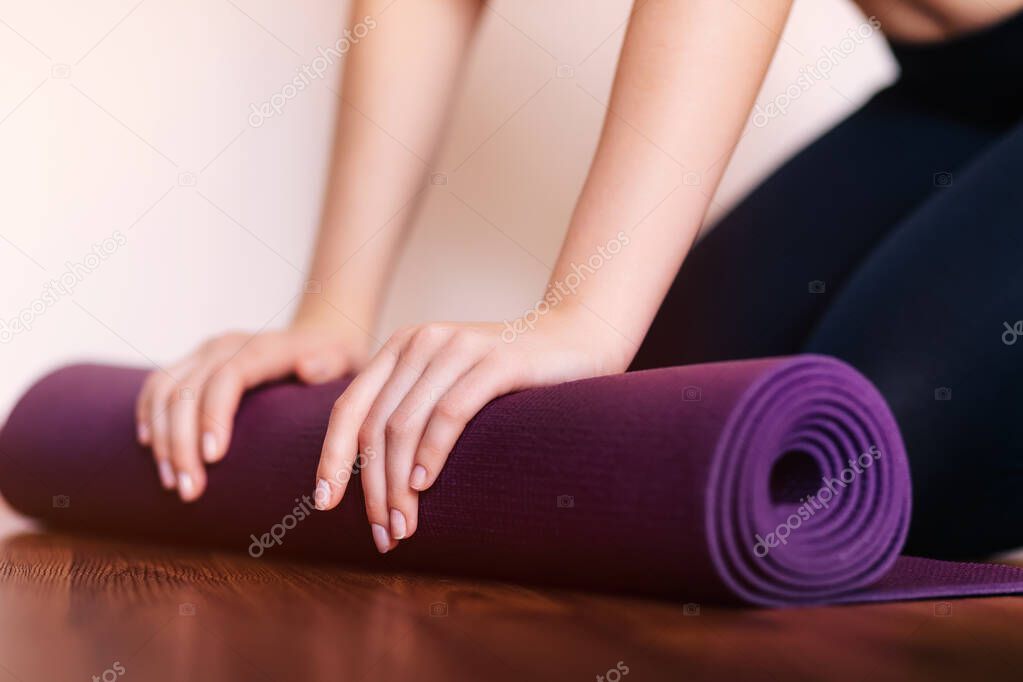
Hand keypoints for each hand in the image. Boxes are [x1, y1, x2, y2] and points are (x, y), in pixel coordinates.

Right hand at [136, 325, 367, 501]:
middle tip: (190, 491)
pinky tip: (150, 446)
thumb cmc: (338, 358)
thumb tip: (309, 367)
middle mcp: (226, 345)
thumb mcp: (347, 360)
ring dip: (162, 438)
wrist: (321, 333)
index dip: (214, 415)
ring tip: (172, 482)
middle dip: (181, 444)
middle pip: (187, 390)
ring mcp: (205, 352)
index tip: (212, 457)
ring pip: (164, 389)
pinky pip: (157, 384)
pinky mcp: (193, 361)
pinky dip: (149, 415)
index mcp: (263, 348)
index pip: (228, 377)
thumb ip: (331, 364)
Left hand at [310, 311, 625, 552]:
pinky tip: (425, 485)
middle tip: (384, 535)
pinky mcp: (495, 360)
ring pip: (405, 425)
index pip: (349, 407)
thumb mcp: (448, 386)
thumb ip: (412, 409)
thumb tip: (373, 478)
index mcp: (401, 348)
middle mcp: (421, 341)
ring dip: (398, 485)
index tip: (324, 504)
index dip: (332, 457)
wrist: (575, 339)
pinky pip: (450, 412)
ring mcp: (457, 347)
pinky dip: (432, 452)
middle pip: (375, 425)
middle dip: (372, 488)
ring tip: (405, 526)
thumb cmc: (510, 376)